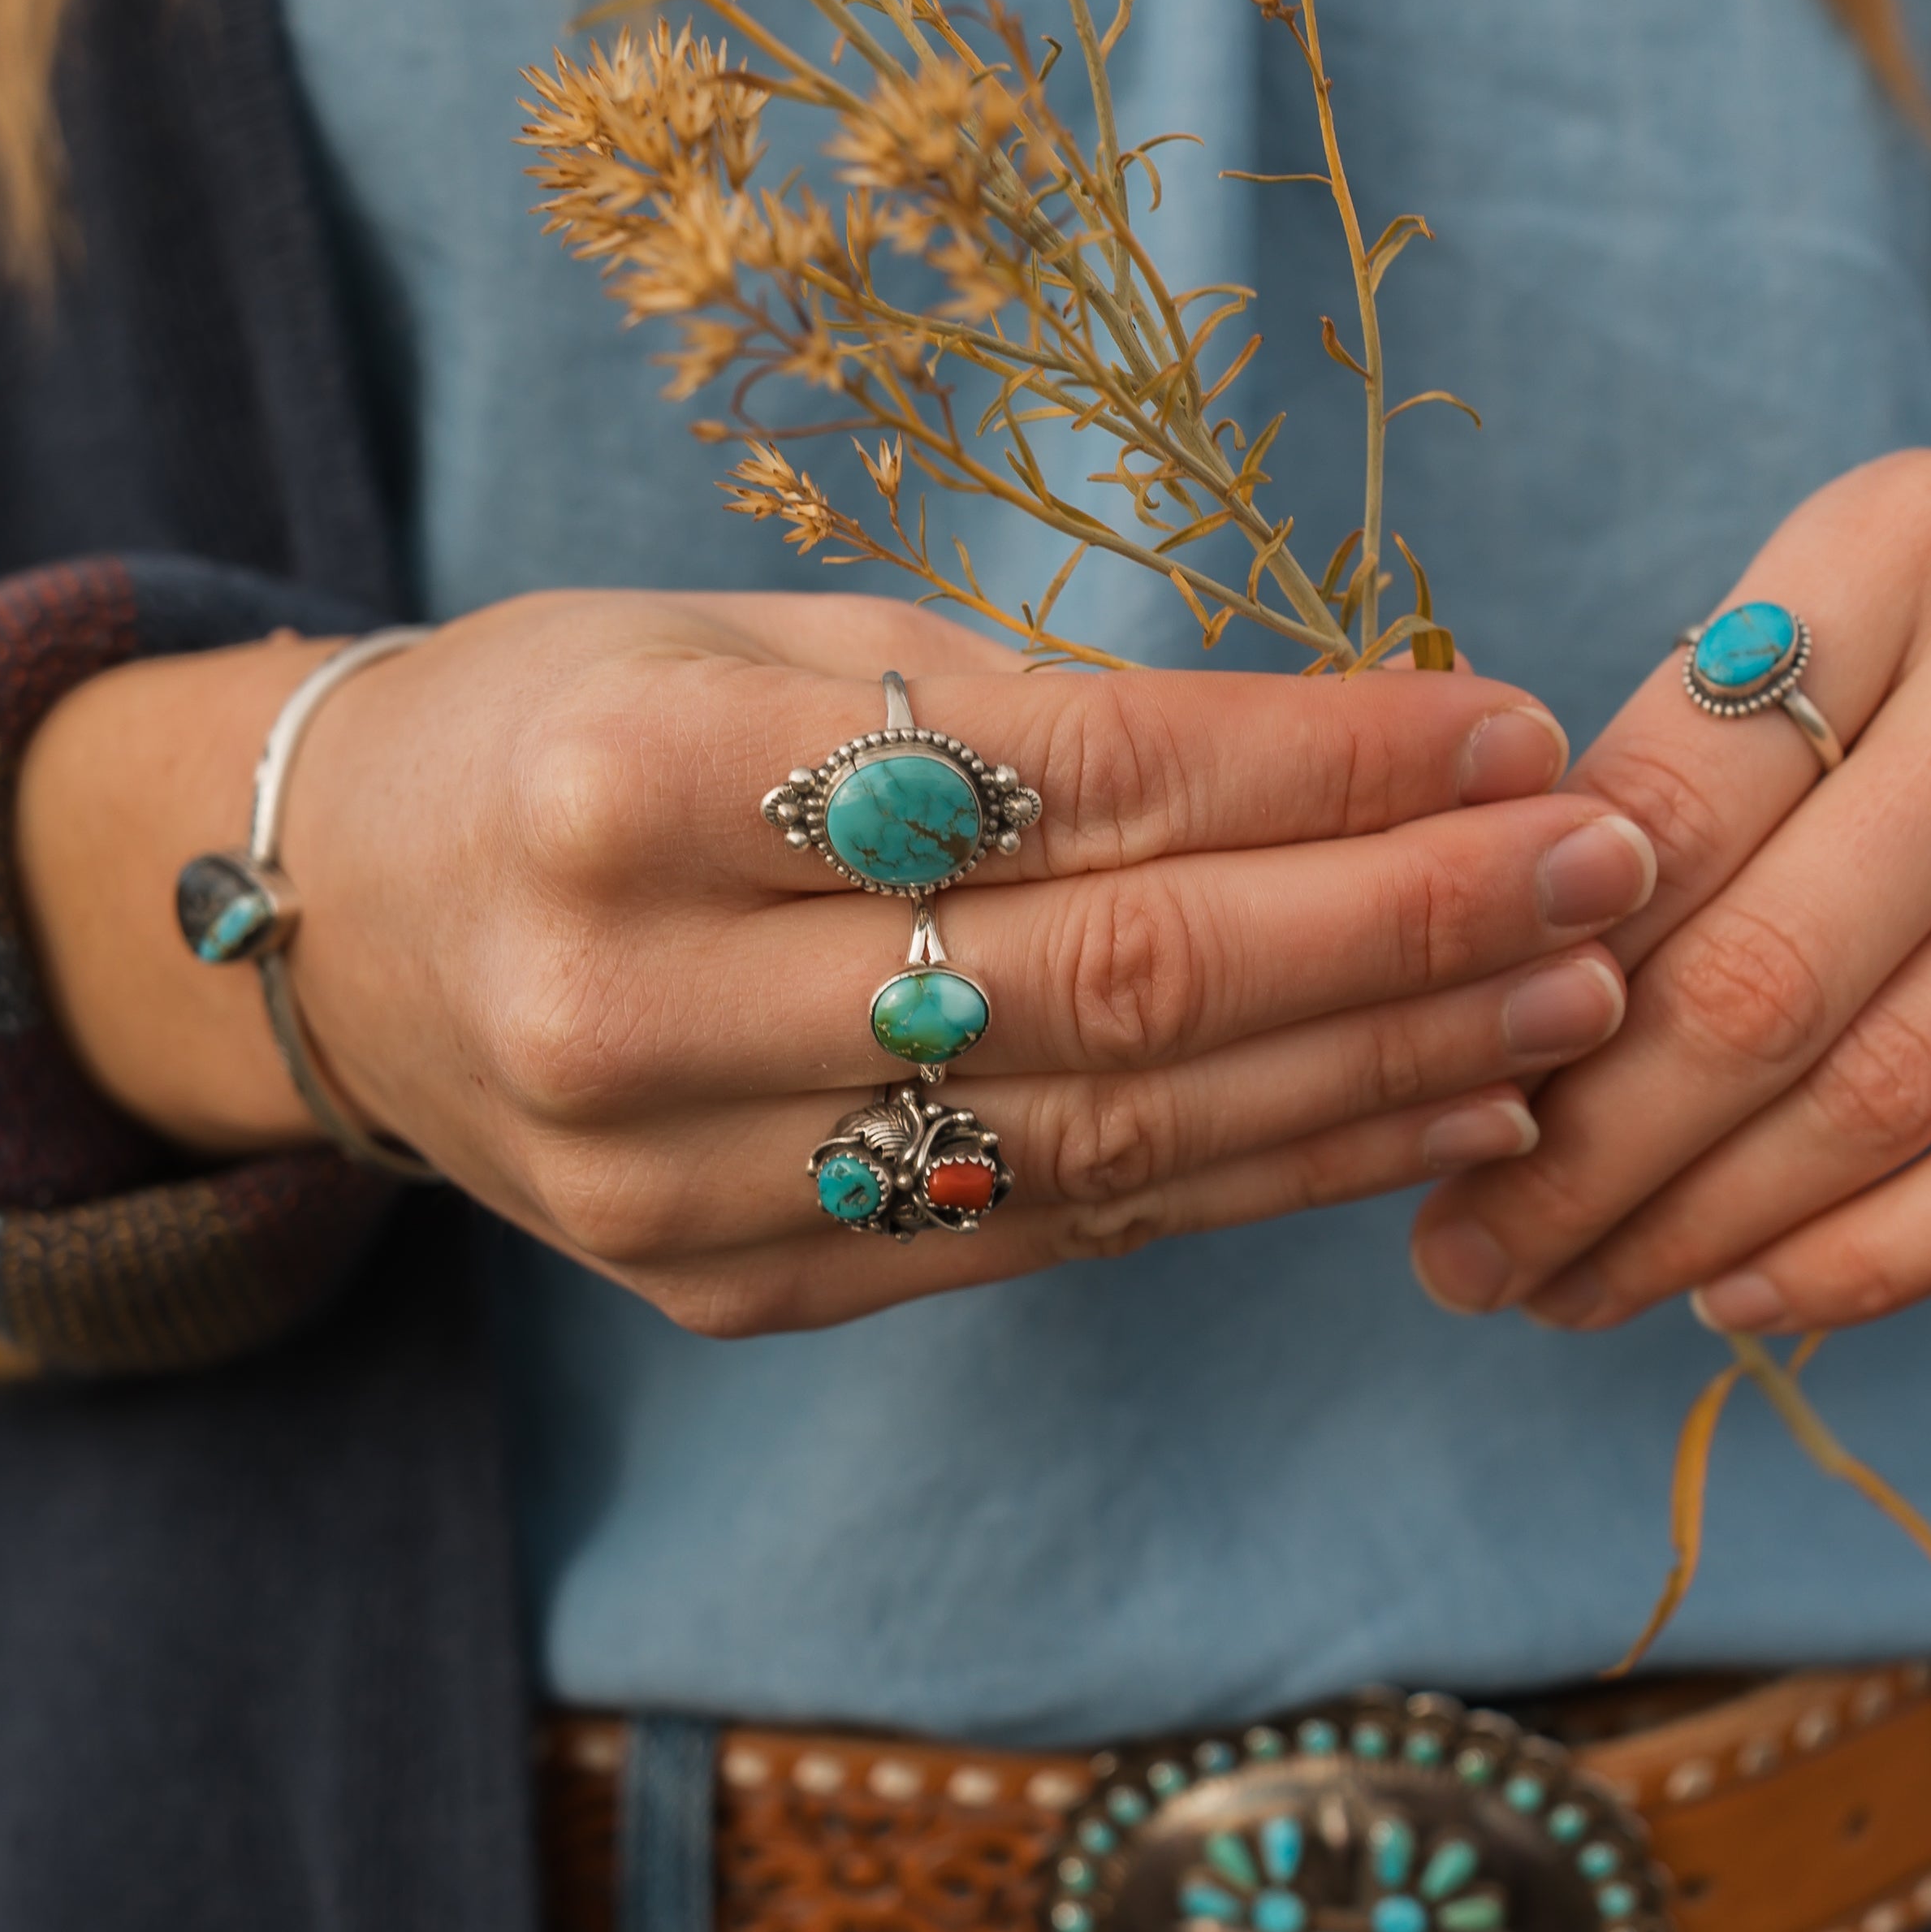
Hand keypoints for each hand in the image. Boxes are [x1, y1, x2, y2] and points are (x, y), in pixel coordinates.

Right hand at [16, 588, 1662, 1336]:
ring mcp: (678, 1186)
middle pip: (1110, 986)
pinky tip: (1416, 1116)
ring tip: (1564, 1006)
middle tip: (1601, 878)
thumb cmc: (572, 721)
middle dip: (1397, 931)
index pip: (1067, 784)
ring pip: (1106, 1147)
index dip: (1317, 769)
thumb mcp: (755, 637)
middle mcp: (642, 1004)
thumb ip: (1021, 709)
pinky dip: (1255, 1182)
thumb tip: (1363, 754)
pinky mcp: (731, 1294)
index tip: (1507, 730)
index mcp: (632, 782)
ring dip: (1371, 1079)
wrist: (329, 921)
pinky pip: (1044, 1236)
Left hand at [1407, 447, 1930, 1340]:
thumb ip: (1674, 780)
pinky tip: (1747, 1297)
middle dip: (1589, 1149)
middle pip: (1771, 969)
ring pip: (1900, 1085)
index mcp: (1909, 540)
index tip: (1429, 1099)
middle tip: (1467, 1258)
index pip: (1666, 804)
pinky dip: (1880, 1257)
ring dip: (1703, 1229)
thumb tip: (1474, 1010)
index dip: (1529, 982)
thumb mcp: (1834, 631)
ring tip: (1573, 1295)